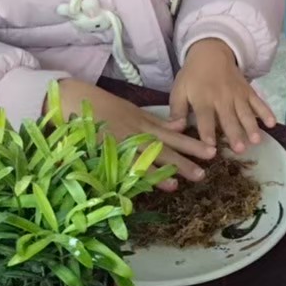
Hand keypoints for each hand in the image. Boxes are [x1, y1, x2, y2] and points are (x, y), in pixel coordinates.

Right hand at [57, 78, 215, 185]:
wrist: (73, 98)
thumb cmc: (103, 104)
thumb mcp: (133, 109)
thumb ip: (156, 119)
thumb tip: (181, 123)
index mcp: (143, 121)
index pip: (172, 134)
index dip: (191, 144)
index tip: (212, 152)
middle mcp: (136, 131)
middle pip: (164, 147)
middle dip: (184, 159)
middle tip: (205, 172)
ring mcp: (121, 141)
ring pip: (146, 157)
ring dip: (163, 171)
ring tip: (180, 183)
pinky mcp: (105, 150)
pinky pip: (123, 164)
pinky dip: (135, 174)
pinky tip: (146, 186)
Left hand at [170, 38, 276, 153]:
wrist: (211, 52)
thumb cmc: (193, 76)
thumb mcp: (179, 90)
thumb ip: (177, 111)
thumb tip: (174, 130)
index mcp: (202, 99)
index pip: (205, 117)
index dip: (207, 132)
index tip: (211, 147)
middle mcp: (221, 98)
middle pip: (228, 118)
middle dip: (235, 133)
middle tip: (240, 149)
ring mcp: (237, 94)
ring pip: (245, 112)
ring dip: (251, 126)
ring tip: (256, 140)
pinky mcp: (248, 91)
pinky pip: (259, 102)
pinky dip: (266, 112)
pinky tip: (273, 123)